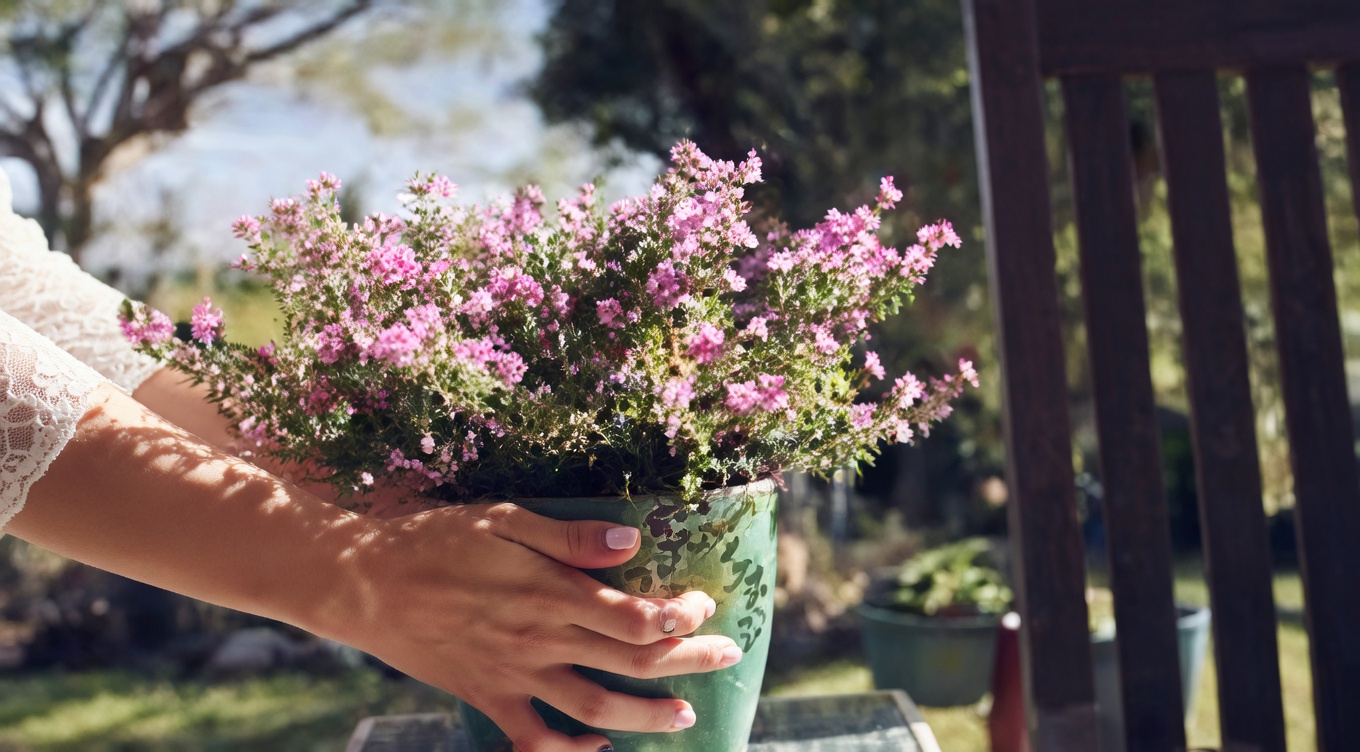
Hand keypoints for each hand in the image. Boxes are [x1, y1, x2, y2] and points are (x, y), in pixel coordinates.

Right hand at [329, 503, 743, 751]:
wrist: (364, 583)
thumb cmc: (436, 540)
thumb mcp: (504, 519)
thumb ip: (571, 536)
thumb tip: (634, 542)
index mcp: (549, 592)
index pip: (634, 615)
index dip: (679, 615)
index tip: (703, 604)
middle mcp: (539, 639)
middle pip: (629, 660)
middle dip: (687, 660)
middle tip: (728, 656)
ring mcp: (513, 674)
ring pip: (594, 705)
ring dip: (645, 714)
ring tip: (686, 716)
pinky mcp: (487, 696)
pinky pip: (533, 738)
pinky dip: (567, 751)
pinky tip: (596, 747)